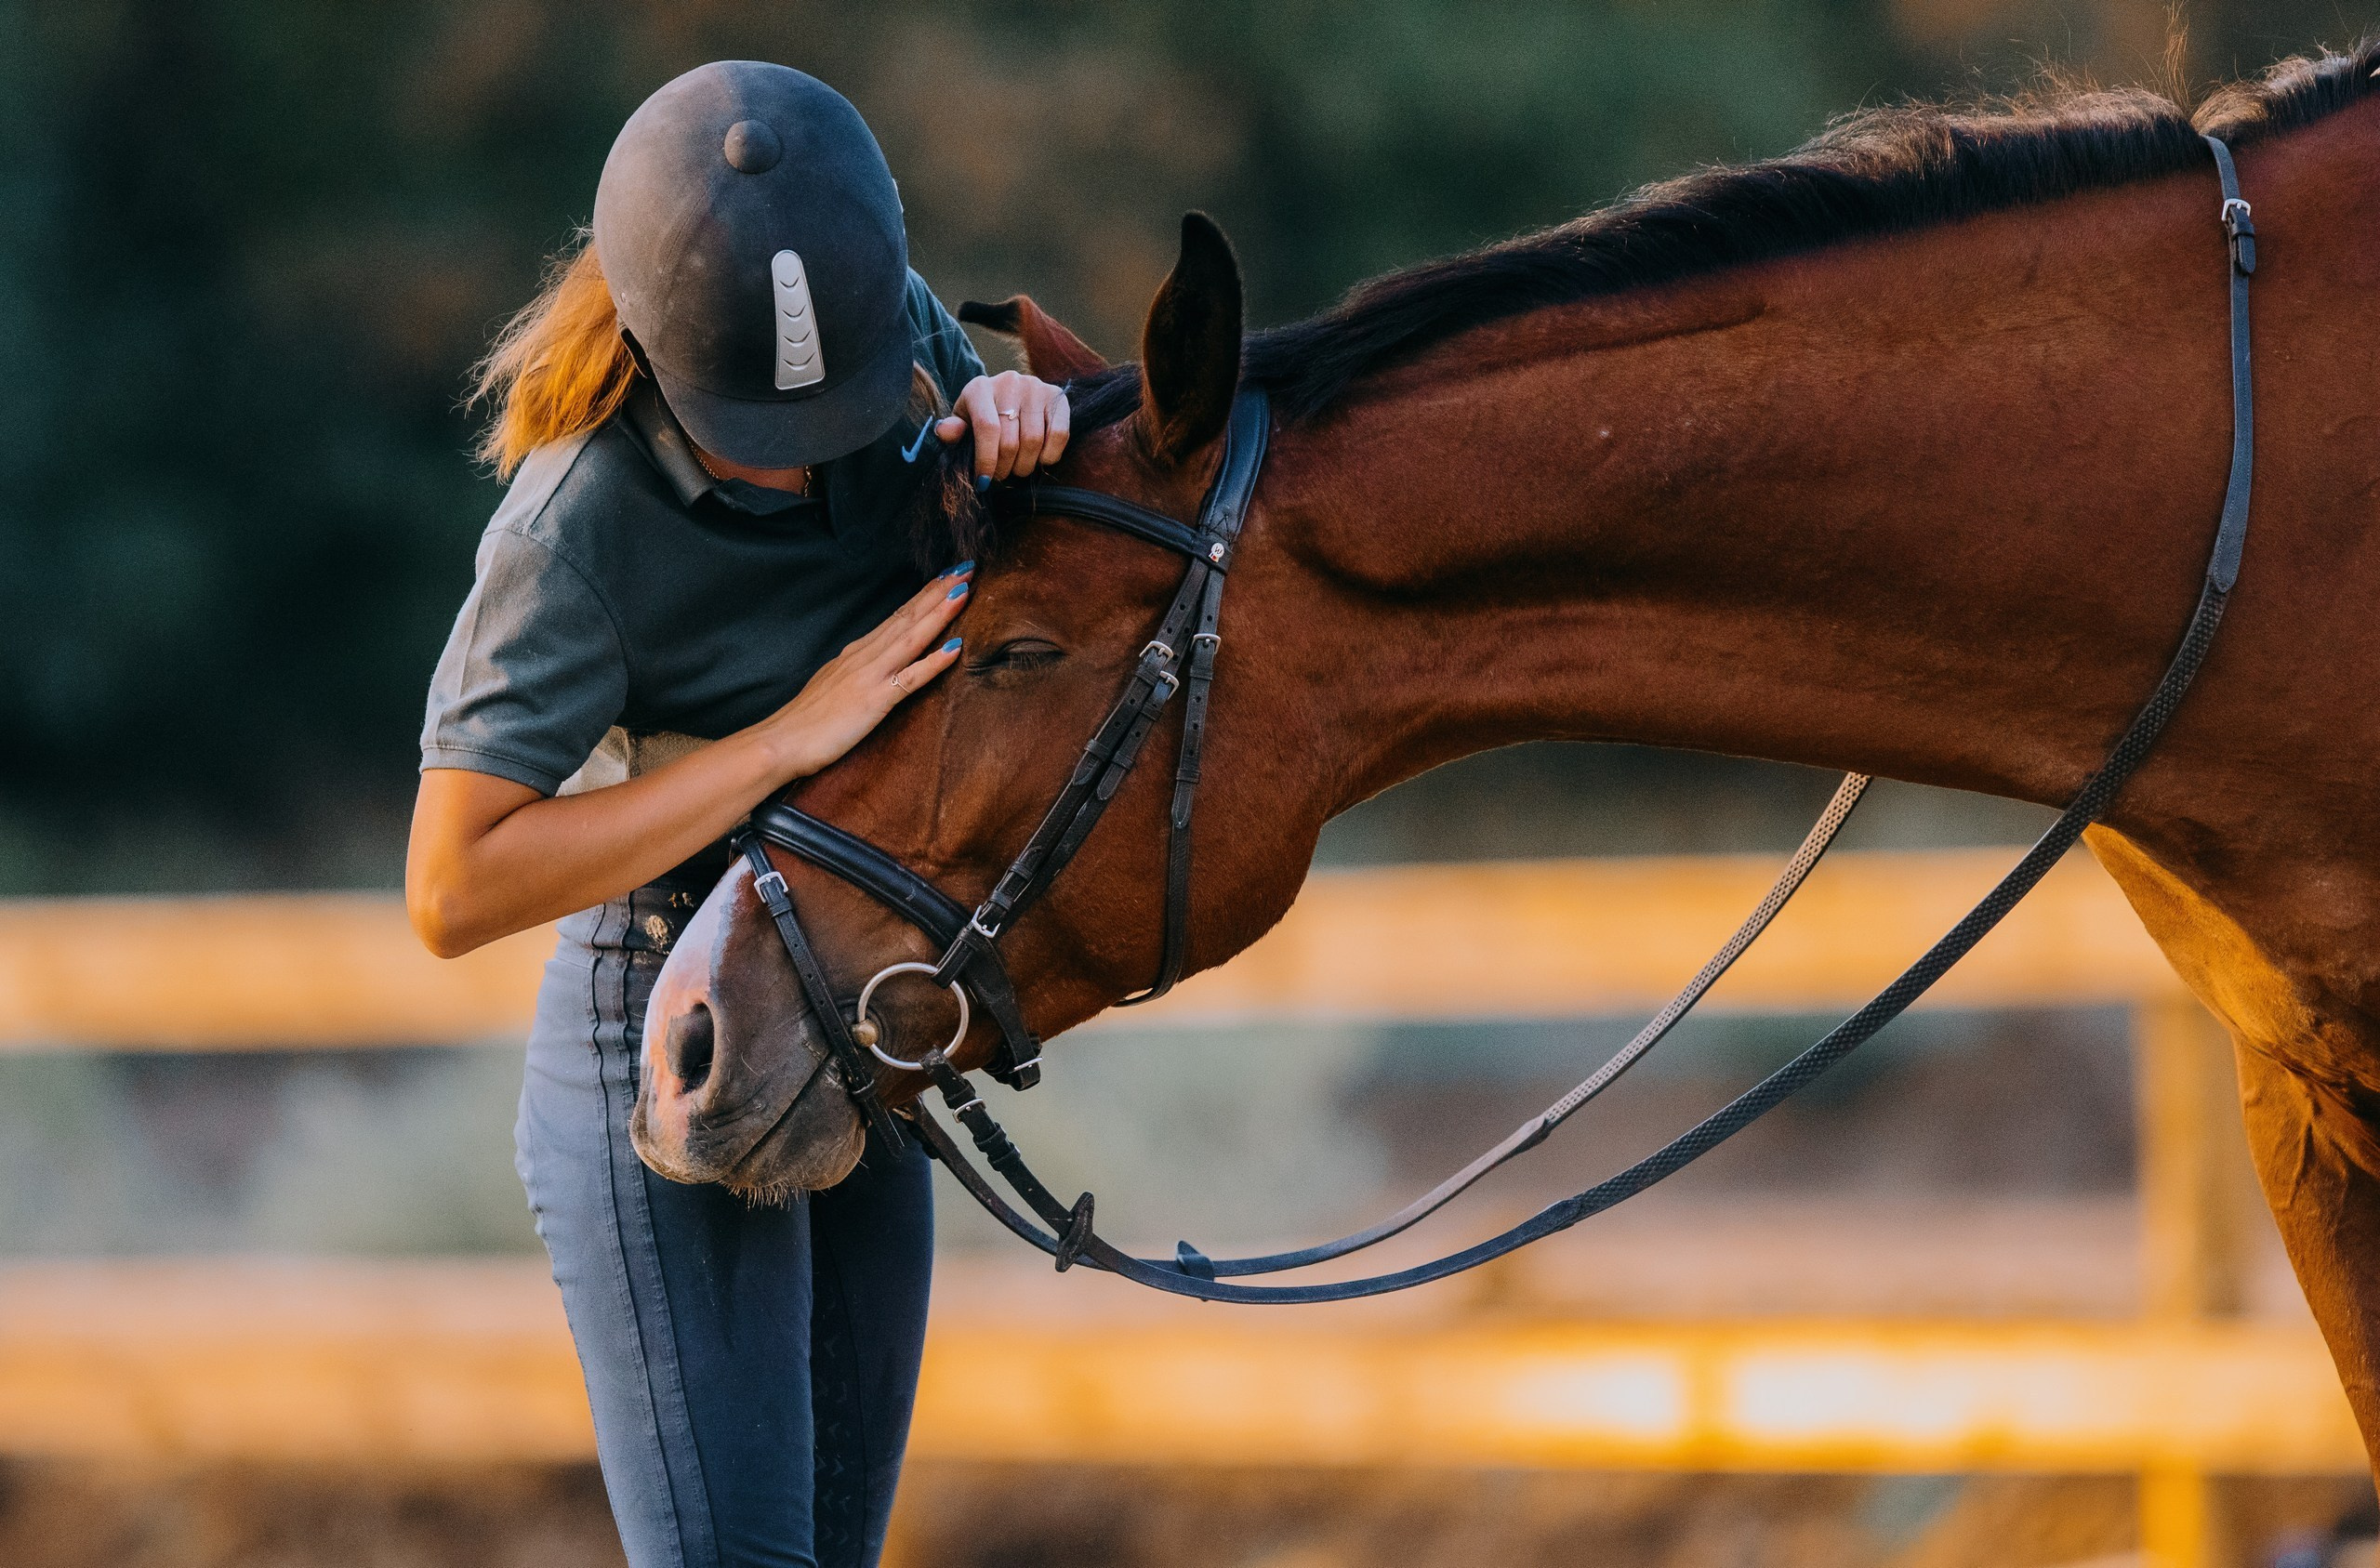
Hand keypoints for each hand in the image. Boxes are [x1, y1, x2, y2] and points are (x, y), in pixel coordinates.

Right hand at [754, 563, 973, 780]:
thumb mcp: (832, 684)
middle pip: (908, 617)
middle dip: (938, 591)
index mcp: (856, 653)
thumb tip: (868, 664)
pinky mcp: (874, 701)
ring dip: (939, 613)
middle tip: (966, 566)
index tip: (947, 575)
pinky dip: (934, 662)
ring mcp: (870, 676)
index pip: (896, 617)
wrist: (779, 742)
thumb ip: (853, 671)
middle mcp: (864, 657)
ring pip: (911, 638)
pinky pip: (910, 679)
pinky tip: (956, 647)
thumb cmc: (805, 721)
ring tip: (964, 590)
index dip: (924, 595)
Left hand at [940, 371, 1069, 483]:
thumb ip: (954, 430)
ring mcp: (1036, 387)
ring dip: (1025, 465)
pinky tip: (1040, 459)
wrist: (1009, 396)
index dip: (986, 460)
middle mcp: (1009, 382)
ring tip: (1018, 467)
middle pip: (1010, 440)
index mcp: (980, 388)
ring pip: (1034, 441)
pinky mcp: (1057, 397)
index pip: (987, 428)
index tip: (983, 481)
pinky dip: (1050, 455)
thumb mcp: (963, 422)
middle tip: (1001, 475)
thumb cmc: (981, 415)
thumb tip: (945, 432)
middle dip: (1005, 468)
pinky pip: (1059, 434)